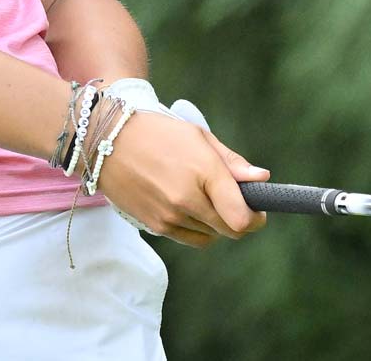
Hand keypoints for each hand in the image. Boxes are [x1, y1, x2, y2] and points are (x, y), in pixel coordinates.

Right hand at [93, 112, 269, 247]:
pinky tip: (188, 206)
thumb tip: (262, 178)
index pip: (241, 217)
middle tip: (235, 203)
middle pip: (230, 230)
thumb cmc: (158, 133)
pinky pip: (191, 238)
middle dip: (240, 220)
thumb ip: (232, 162)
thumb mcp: (199, 137)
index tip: (258, 209)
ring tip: (202, 196)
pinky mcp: (155, 226)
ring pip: (211, 235)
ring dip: (215, 222)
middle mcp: (187, 200)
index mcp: (204, 172)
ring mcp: (170, 216)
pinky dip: (197, 228)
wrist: (108, 141)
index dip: (256, 217)